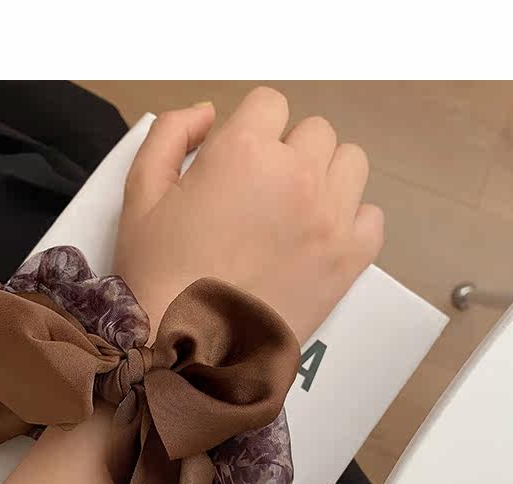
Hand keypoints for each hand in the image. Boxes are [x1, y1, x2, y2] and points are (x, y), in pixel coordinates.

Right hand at [114, 86, 383, 343]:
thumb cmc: (157, 275)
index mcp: (244, 152)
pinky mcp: (348, 261)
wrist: (188, 352)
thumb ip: (172, 134)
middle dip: (288, 153)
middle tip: (261, 195)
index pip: (270, 103)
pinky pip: (372, 217)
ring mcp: (329, 219)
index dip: (251, 129)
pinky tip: (319, 241)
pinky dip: (351, 222)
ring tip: (294, 214)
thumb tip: (211, 113)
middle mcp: (296, 176)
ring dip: (325, 178)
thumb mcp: (141, 194)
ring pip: (350, 164)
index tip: (238, 162)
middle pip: (315, 132)